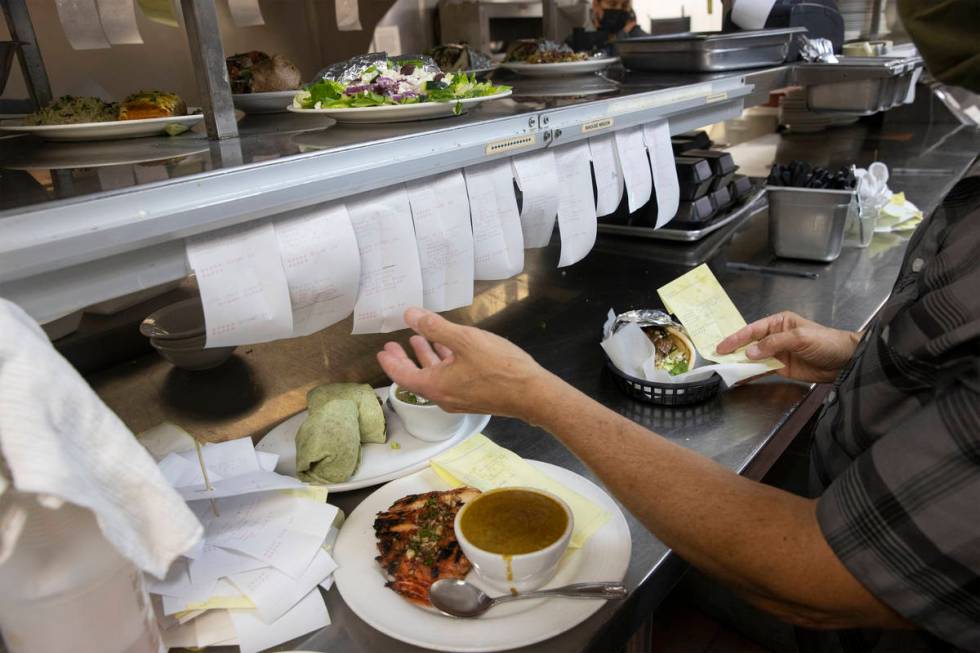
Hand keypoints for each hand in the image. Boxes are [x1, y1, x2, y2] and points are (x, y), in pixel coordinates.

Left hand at [377, 308, 555, 420]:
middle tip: (394, 345)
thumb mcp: (465, 340)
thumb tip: (410, 315)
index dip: (391, 362)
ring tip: (419, 340)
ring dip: (426, 358)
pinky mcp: (474, 397)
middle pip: (417, 378)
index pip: (403, 376)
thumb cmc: (499, 367)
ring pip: (435, 377)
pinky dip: (444, 363)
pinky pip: (450, 379)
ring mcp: (460, 399)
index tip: (383, 352)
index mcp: (436, 386)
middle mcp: (444, 396)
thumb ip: (435, 327)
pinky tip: (450, 349)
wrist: (532, 394)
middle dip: (405, 359)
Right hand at [715, 311, 859, 382]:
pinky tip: (740, 378)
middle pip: (750, 344)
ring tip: (725, 369)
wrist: (845, 361)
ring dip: (741, 363)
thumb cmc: (825, 342)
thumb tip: (750, 353)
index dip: (736, 338)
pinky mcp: (782, 368)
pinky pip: (762, 370)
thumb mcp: (799, 337)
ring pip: (754, 358)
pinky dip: (751, 374)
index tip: (722, 347)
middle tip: (718, 358)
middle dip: (735, 350)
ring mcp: (778, 353)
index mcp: (779, 323)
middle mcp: (775, 337)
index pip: (753, 330)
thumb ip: (773, 344)